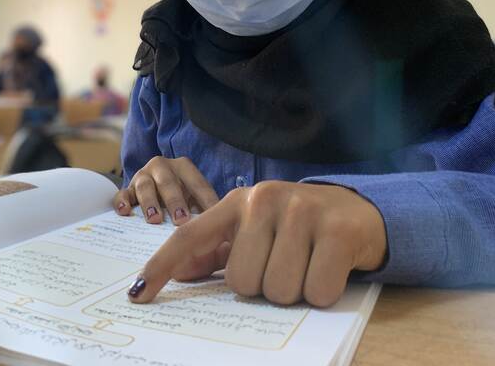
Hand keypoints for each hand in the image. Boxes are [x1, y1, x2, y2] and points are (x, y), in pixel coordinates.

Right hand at [113, 156, 219, 225]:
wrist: (155, 187)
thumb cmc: (182, 196)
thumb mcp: (195, 198)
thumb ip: (206, 210)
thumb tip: (224, 234)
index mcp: (184, 167)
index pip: (197, 183)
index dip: (204, 200)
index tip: (210, 217)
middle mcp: (162, 166)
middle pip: (168, 183)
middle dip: (175, 202)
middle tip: (181, 221)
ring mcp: (143, 176)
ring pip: (144, 186)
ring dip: (150, 203)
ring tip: (154, 220)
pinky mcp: (127, 188)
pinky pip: (122, 194)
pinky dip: (122, 202)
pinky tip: (125, 212)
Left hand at [127, 181, 386, 306]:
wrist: (357, 211)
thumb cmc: (296, 226)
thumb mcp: (254, 229)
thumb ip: (218, 249)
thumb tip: (182, 271)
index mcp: (237, 202)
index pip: (189, 236)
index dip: (162, 265)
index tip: (138, 294)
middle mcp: (264, 199)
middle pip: (242, 281)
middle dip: (264, 286)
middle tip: (284, 264)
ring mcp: (302, 211)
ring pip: (278, 290)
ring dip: (294, 291)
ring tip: (307, 264)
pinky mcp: (337, 231)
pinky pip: (316, 291)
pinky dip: (323, 292)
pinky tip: (330, 267)